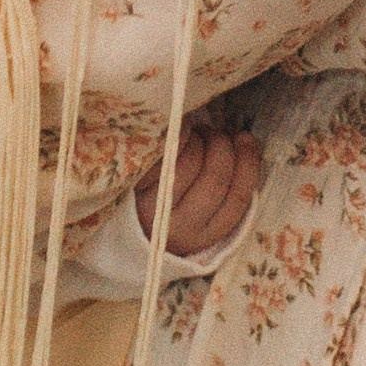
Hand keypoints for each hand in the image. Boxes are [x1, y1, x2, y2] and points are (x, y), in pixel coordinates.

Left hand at [135, 125, 261, 257]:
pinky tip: (179, 129)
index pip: (238, 198)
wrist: (118, 229)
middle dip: (221, 145)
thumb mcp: (199, 214)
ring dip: (199, 138)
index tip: (246, 138)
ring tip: (195, 133)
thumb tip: (245, 140)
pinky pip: (164, 151)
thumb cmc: (169, 209)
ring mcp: (154, 209)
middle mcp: (181, 229)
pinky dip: (178, 133)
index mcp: (205, 236)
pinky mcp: (133, 189)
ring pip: (191, 162)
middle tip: (215, 133)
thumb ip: (224, 186)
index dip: (247, 162)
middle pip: (216, 177)